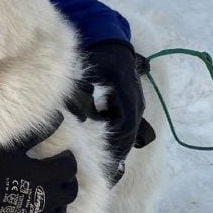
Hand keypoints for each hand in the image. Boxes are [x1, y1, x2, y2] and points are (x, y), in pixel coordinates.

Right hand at [0, 141, 78, 212]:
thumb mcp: (8, 147)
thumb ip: (35, 134)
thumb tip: (58, 118)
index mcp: (41, 175)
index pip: (68, 168)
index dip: (67, 160)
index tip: (62, 156)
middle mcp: (43, 200)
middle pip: (69, 192)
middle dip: (67, 180)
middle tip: (58, 174)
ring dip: (59, 203)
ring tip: (50, 194)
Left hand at [84, 41, 148, 181]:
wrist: (115, 47)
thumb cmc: (101, 56)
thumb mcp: (92, 66)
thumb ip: (83, 86)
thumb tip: (76, 110)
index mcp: (126, 92)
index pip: (127, 122)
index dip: (117, 138)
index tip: (105, 149)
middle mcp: (136, 100)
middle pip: (131, 132)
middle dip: (119, 149)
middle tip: (106, 166)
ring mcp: (136, 103)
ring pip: (133, 131)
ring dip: (121, 145)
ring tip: (108, 162)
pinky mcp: (132, 105)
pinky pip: (130, 125)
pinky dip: (121, 137)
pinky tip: (109, 146)